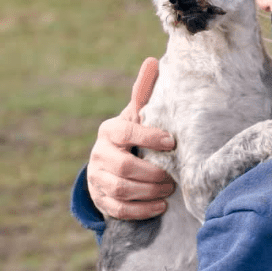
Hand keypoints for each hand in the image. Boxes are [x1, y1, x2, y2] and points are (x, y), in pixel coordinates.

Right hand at [87, 58, 175, 219]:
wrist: (108, 164)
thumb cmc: (130, 136)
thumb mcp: (135, 115)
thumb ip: (143, 92)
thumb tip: (152, 60)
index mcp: (109, 131)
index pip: (127, 133)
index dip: (149, 138)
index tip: (172, 143)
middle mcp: (99, 154)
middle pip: (124, 167)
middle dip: (152, 173)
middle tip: (174, 177)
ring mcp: (97, 178)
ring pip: (121, 189)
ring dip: (149, 192)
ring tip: (169, 190)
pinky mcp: (100, 199)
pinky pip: (119, 208)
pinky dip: (141, 210)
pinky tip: (160, 206)